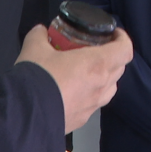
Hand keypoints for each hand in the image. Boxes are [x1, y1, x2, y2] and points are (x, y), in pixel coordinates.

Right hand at [16, 25, 132, 133]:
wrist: (25, 115)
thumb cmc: (37, 77)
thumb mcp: (34, 47)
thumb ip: (40, 35)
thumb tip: (41, 31)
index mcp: (96, 64)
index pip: (125, 50)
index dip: (123, 38)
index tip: (113, 34)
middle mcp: (101, 85)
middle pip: (120, 68)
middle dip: (113, 56)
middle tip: (98, 49)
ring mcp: (94, 105)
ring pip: (110, 88)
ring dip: (105, 76)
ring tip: (89, 71)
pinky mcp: (83, 119)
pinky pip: (95, 103)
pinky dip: (92, 94)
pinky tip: (75, 91)